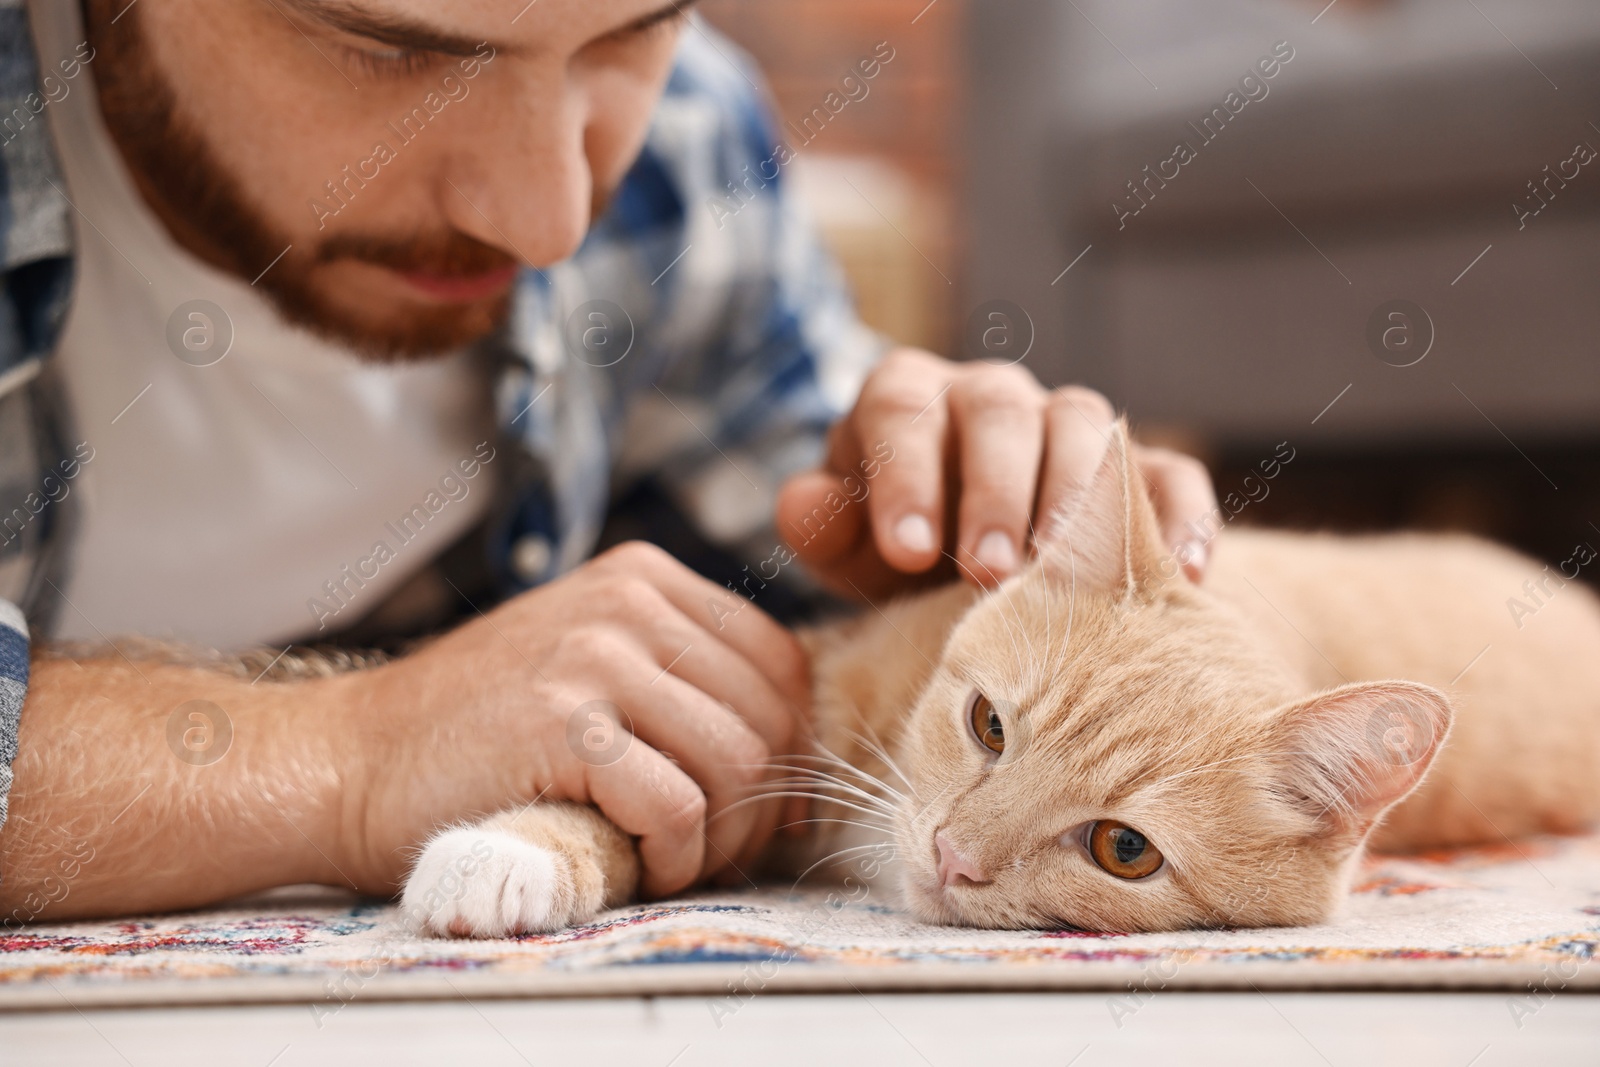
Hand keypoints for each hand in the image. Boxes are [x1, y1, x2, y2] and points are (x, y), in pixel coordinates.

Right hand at [337, 542, 808, 898]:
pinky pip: (678, 808)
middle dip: (763, 805)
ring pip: (737, 763)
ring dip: (723, 838)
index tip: (766, 809)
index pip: (780, 662)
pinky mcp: (561, 724)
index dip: (792, 747)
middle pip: (769, 716)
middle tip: (720, 854)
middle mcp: (626, 601)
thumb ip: (678, 679)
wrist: (350, 762)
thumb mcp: (589, 664)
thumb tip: (790, 750)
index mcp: (644, 579)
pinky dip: (677, 859)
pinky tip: (643, 866)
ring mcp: (592, 657)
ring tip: (679, 862)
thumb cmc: (478, 734)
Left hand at [775, 349, 1217, 598]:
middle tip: (985, 571)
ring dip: (1076, 498)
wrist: (967, 563)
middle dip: (994, 491)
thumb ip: (823, 526)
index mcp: (907, 400)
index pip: (900, 408)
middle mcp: (990, 397)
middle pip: (1000, 411)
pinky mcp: (1135, 468)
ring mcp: (1067, 424)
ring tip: (1065, 573)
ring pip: (1085, 426)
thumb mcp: (848, 547)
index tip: (904, 553)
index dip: (904, 474)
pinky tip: (1184, 575)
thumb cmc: (893, 550)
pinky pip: (1168, 474)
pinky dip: (1181, 517)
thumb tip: (798, 503)